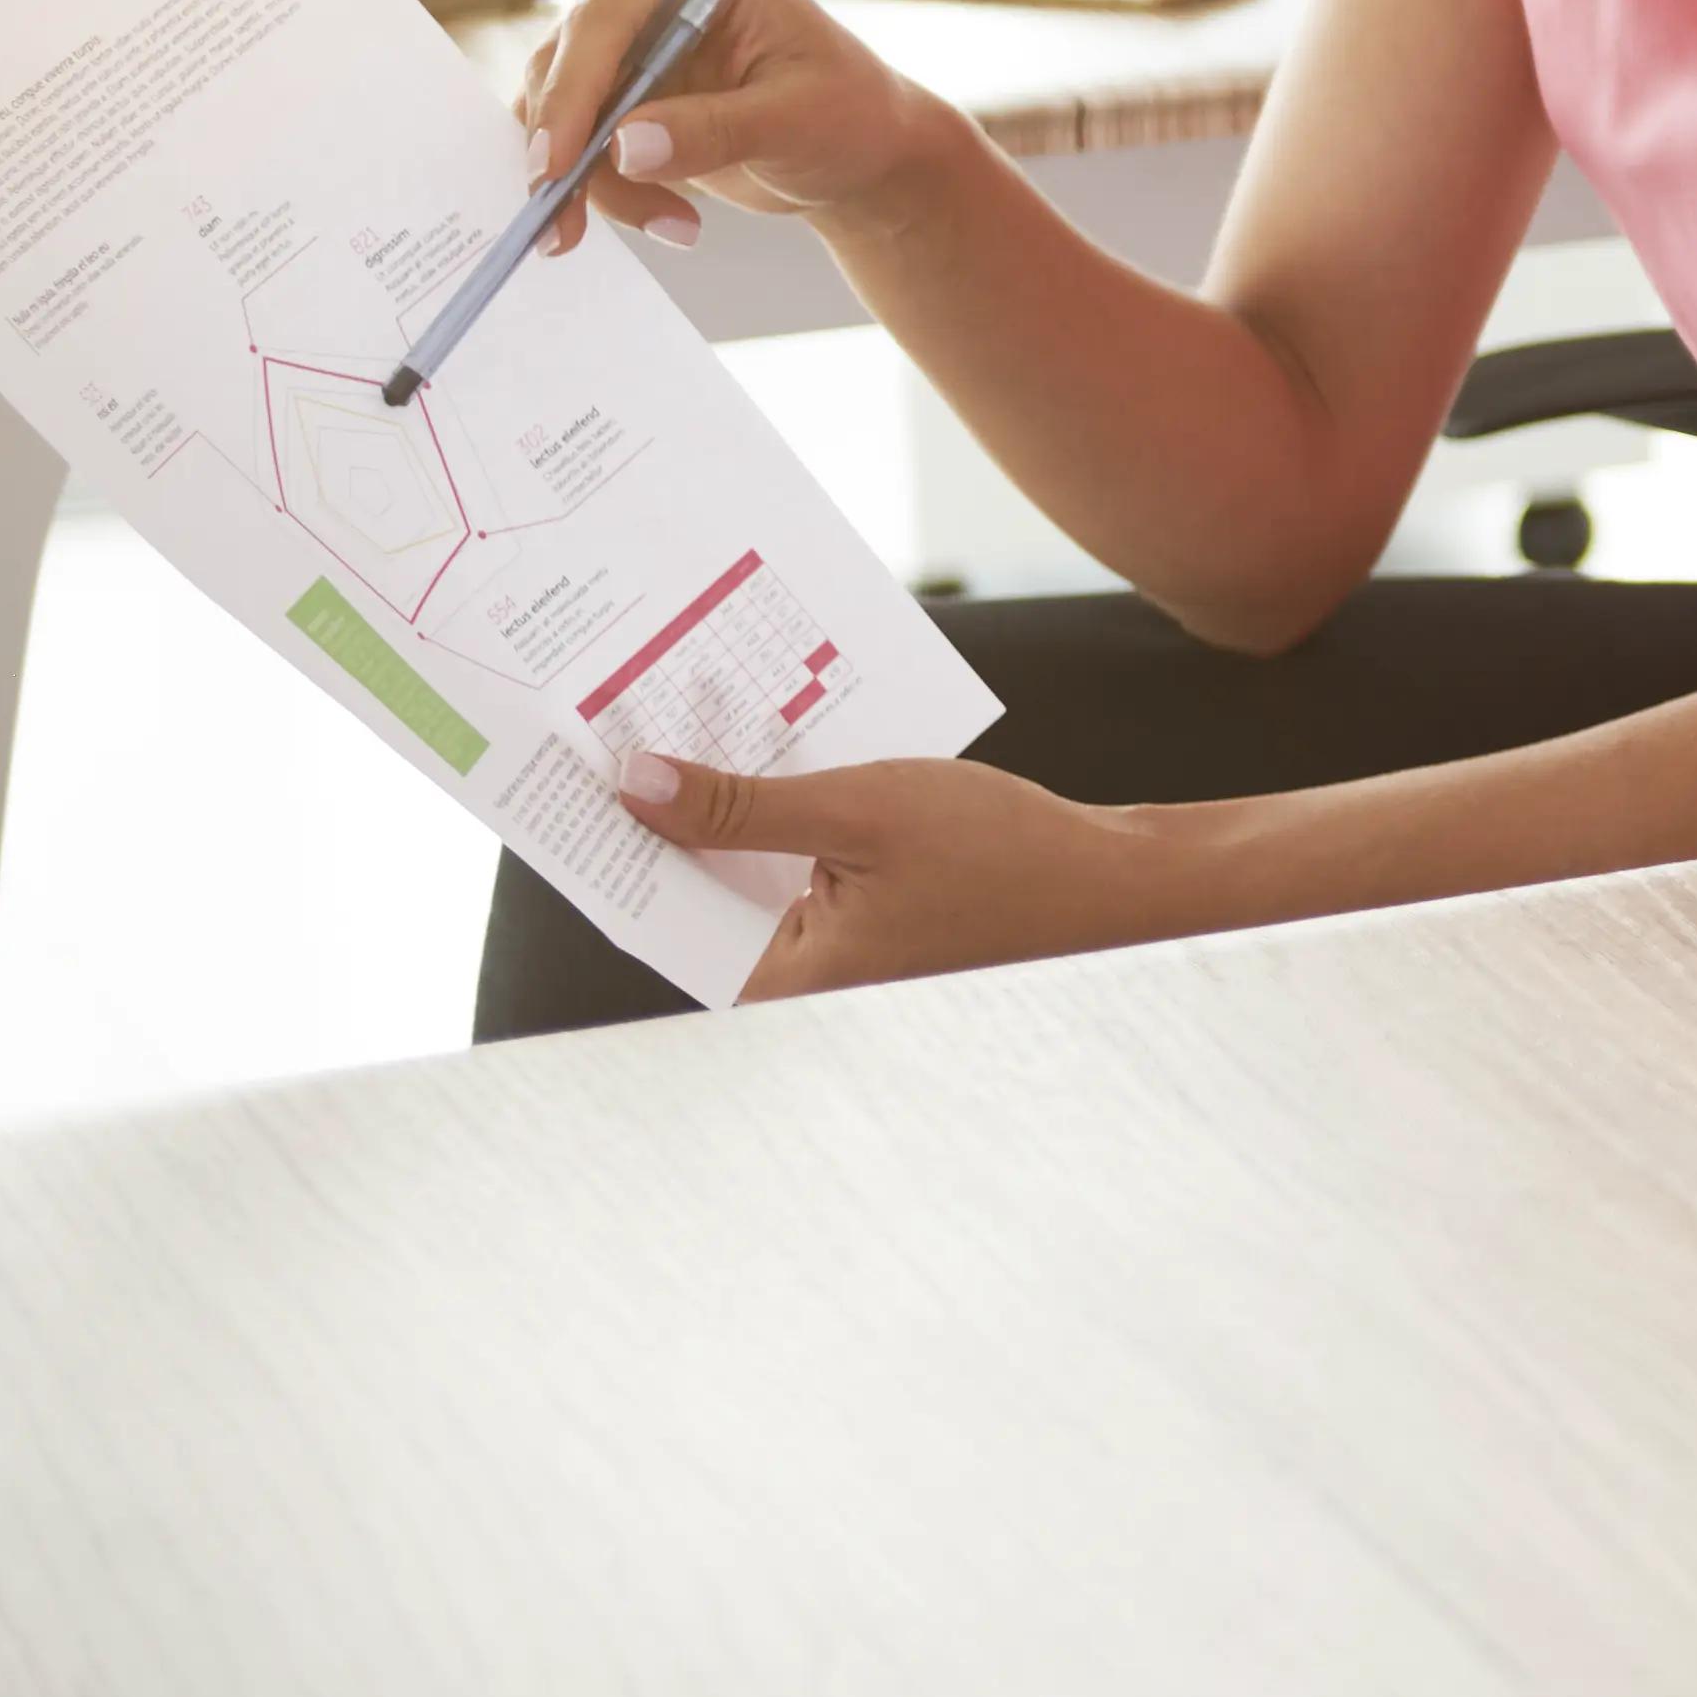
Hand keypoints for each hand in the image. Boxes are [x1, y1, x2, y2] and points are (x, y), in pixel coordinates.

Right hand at [519, 0, 937, 252]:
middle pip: (565, 58)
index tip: (555, 164)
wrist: (859, 148)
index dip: (571, 91)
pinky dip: (599, 184)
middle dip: (566, 150)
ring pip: (557, 104)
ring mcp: (627, 26)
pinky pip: (571, 132)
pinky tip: (666, 218)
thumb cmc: (849, 114)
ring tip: (672, 226)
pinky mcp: (615, 79)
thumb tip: (624, 146)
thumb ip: (715, 131)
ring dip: (591, 178)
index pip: (608, 15)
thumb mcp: (797, 123)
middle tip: (569, 227)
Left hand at [616, 748, 1208, 996]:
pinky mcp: (869, 916)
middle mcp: (803, 975)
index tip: (576, 770)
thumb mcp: (860, 811)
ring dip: (728, 798)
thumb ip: (739, 806)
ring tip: (689, 719)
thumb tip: (632, 787)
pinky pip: (798, 859)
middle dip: (669, 805)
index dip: (617, 838)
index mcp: (785, 977)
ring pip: (749, 867)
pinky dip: (783, 806)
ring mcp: (839, 949)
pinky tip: (773, 742)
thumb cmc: (1006, 857)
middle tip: (623, 721)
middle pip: (701, 886)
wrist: (1121, 882)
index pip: (665, 908)